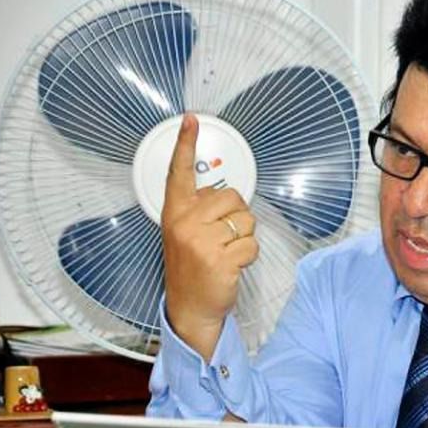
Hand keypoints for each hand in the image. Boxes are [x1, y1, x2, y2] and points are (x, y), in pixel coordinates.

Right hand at [161, 114, 258, 360]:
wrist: (190, 307)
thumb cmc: (191, 270)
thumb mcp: (184, 234)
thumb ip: (198, 211)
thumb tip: (222, 194)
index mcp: (176, 213)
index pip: (180, 173)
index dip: (186, 144)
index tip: (191, 119)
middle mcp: (186, 223)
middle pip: (233, 197)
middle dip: (237, 217)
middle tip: (222, 238)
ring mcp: (202, 241)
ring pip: (246, 221)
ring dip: (244, 238)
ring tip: (226, 253)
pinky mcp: (221, 259)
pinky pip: (251, 244)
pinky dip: (249, 256)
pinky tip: (232, 266)